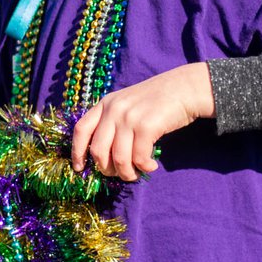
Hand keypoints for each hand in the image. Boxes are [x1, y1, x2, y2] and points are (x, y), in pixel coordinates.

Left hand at [70, 63, 214, 180]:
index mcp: (105, 104)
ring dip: (127, 173)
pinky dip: (144, 167)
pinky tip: (151, 166)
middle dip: (107, 169)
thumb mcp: (127, 104)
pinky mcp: (146, 126)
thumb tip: (104, 158)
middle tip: (120, 173)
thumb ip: (113, 122)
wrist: (184, 88)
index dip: (77, 152)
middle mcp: (113, 109)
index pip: (81, 130)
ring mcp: (129, 117)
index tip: (79, 168)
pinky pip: (138, 158)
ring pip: (118, 158)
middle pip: (98, 150)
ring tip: (136, 173)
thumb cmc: (156, 101)